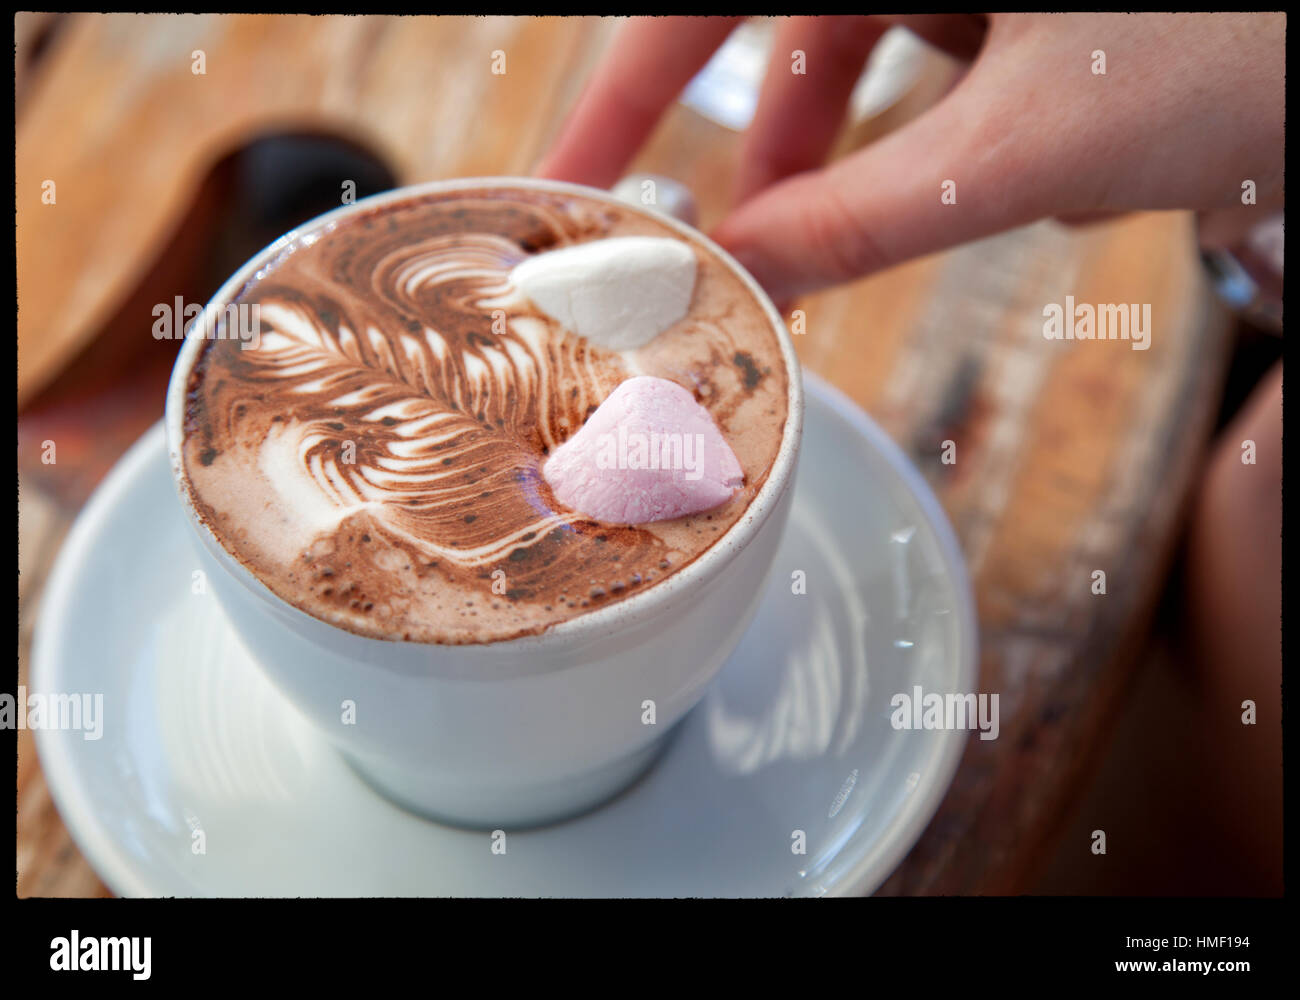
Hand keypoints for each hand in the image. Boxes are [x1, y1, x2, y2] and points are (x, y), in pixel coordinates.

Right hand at [536, 14, 1283, 301]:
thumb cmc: (1242, 49)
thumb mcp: (1028, 147)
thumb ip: (863, 218)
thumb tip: (740, 275)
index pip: (703, 1)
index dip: (620, 96)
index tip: (563, 185)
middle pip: (786, 35)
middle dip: (766, 152)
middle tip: (694, 250)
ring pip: (872, 57)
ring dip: (883, 154)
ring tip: (919, 217)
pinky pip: (947, 60)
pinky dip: (968, 129)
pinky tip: (1064, 158)